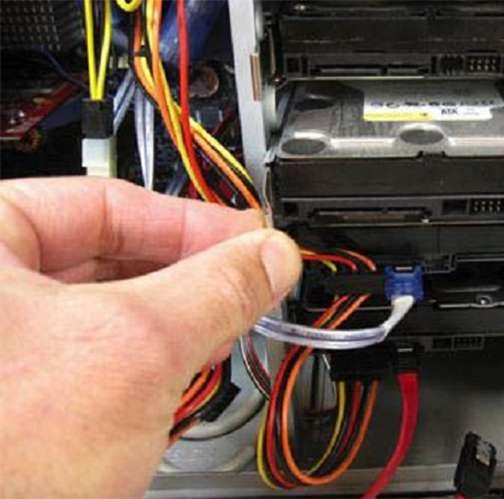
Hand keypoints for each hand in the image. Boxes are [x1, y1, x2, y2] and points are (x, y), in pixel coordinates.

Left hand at [0, 178, 300, 496]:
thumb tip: (269, 257)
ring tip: (220, 335)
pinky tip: (182, 374)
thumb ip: (216, 289)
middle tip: (247, 286)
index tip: (248, 242)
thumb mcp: (136, 350)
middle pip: (112, 255)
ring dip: (177, 321)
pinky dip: (150, 359)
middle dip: (191, 276)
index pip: (106, 201)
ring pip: (111, 309)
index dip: (192, 222)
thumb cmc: (5, 462)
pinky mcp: (24, 396)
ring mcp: (7, 347)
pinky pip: (101, 355)